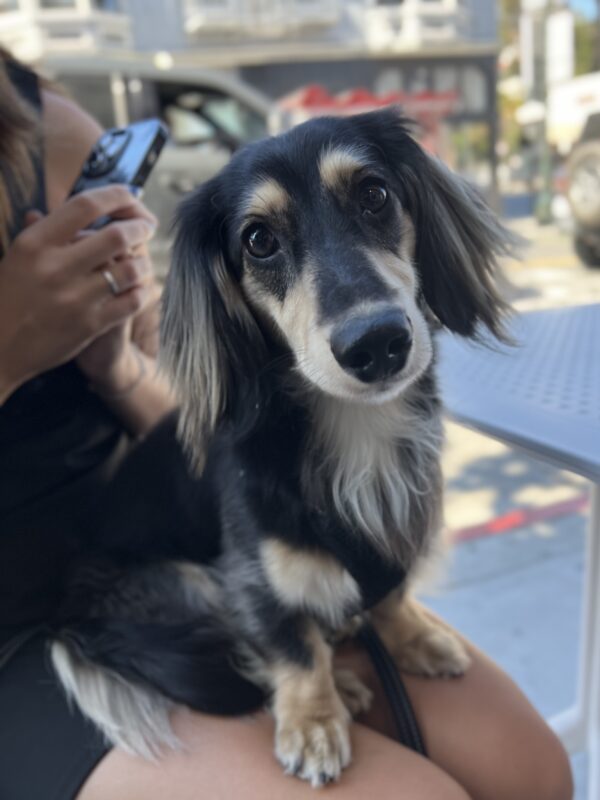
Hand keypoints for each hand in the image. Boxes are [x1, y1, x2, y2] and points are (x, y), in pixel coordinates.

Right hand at [0, 185, 155, 401]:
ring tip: (141, 261)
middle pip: (117, 236)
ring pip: (130, 269)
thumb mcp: (16, 257)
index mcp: (35, 243)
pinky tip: (136, 288)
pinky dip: (140, 291)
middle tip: (146, 227)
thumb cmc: (8, 298)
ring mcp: (75, 298)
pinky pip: (131, 301)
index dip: (116, 195)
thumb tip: (69, 208)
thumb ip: (43, 231)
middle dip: (140, 227)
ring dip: (143, 262)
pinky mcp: (90, 325)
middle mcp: (55, 268)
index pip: (85, 205)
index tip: (131, 195)